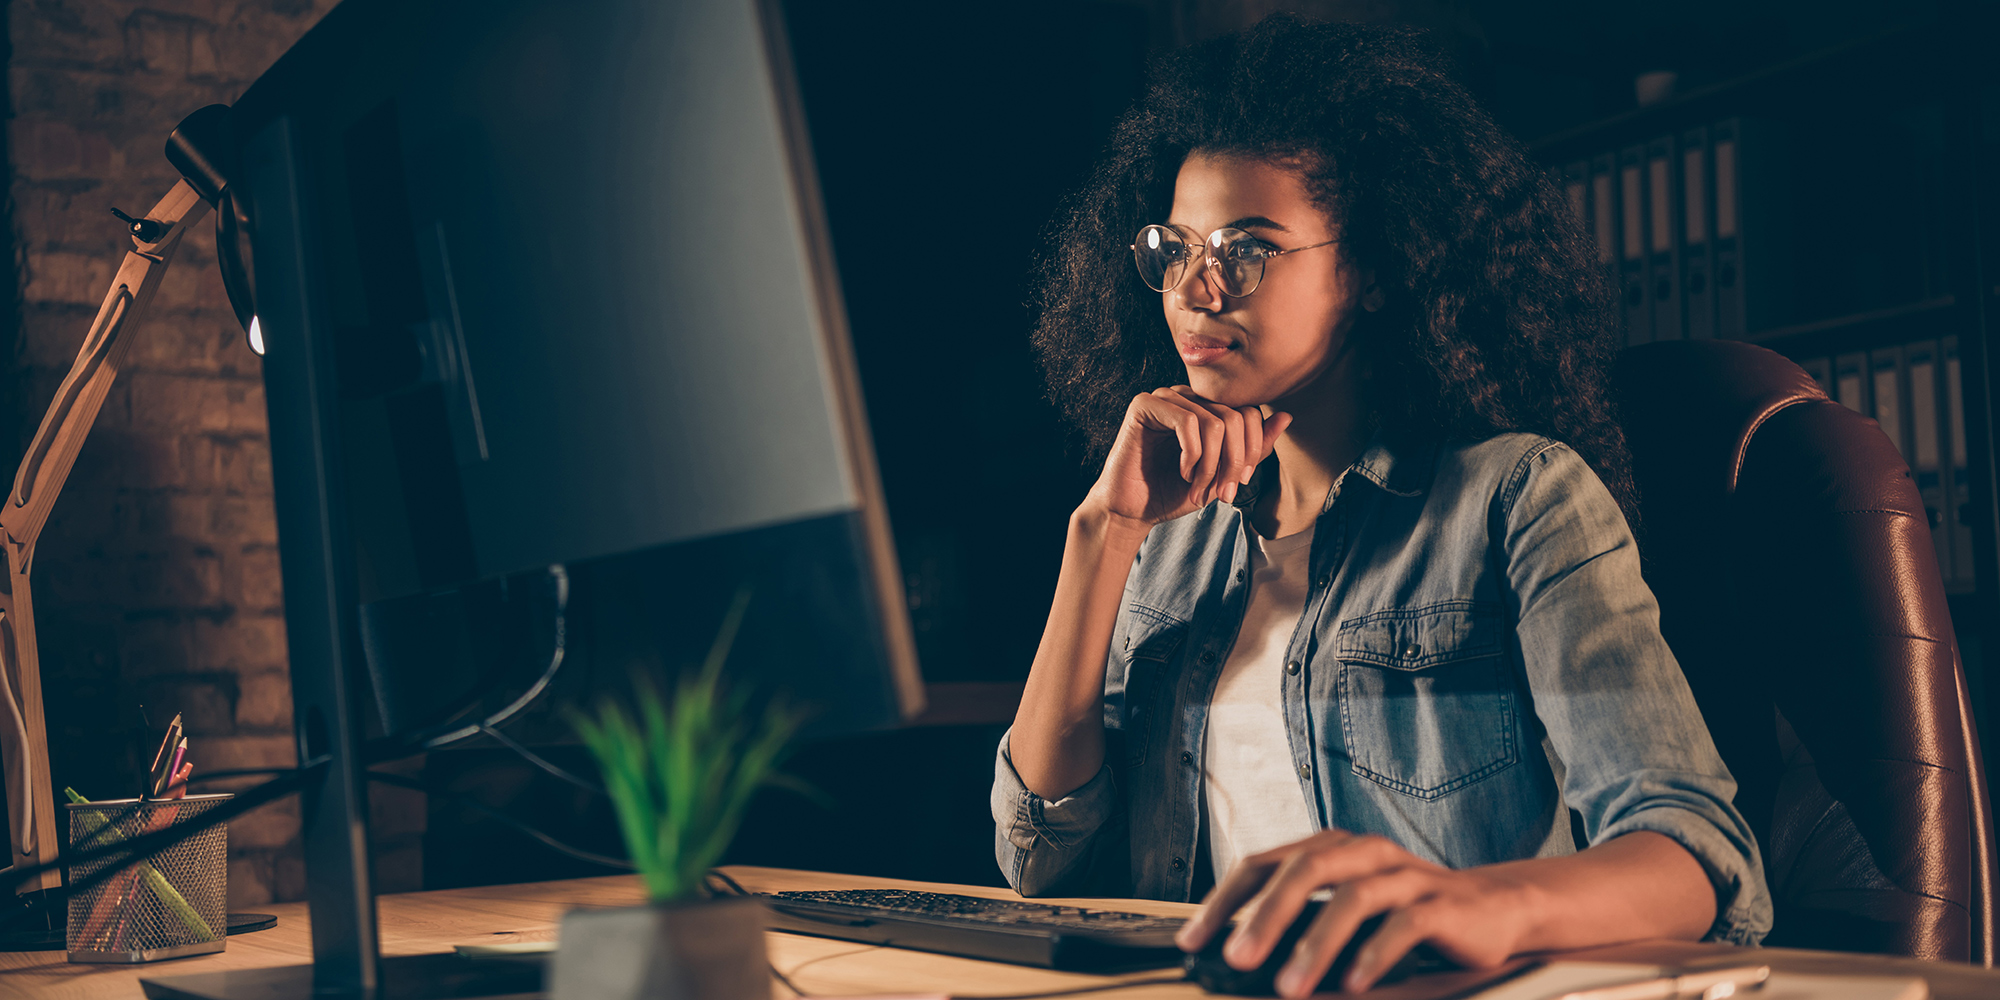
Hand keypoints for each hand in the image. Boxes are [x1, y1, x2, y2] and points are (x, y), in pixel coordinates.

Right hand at [1083, 387, 1290, 531]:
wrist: (1131, 510)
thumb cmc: (1173, 492)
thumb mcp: (1223, 473)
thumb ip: (1253, 447)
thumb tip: (1286, 416)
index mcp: (1206, 408)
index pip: (1249, 414)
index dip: (1252, 451)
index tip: (1238, 485)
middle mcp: (1188, 396)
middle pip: (1236, 417)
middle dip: (1234, 462)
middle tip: (1222, 495)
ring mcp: (1166, 397)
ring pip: (1215, 422)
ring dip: (1212, 466)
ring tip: (1199, 490)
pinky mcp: (1145, 405)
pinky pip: (1188, 422)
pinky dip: (1192, 456)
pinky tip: (1182, 473)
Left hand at [1173, 830, 1538, 996]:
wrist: (1491, 909)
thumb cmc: (1404, 912)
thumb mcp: (1345, 911)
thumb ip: (1300, 922)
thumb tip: (1237, 954)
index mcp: (1330, 848)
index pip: (1263, 865)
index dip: (1224, 902)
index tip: (1193, 942)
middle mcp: (1363, 852)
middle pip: (1304, 870)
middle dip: (1264, 917)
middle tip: (1236, 958)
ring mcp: (1405, 875)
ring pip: (1353, 898)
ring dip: (1316, 946)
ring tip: (1290, 988)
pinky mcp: (1442, 904)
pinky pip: (1405, 925)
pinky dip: (1374, 955)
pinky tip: (1352, 985)